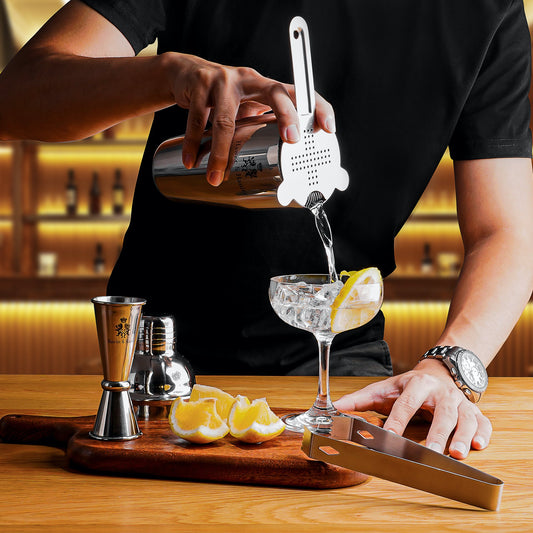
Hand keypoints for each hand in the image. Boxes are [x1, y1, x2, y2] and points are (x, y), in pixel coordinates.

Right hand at [163, 52, 335, 184]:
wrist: (184, 73)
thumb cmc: (223, 98)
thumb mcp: (246, 108)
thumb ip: (259, 127)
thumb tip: (280, 166)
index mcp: (265, 87)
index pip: (298, 93)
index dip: (316, 107)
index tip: (328, 128)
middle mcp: (250, 79)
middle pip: (275, 94)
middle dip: (287, 117)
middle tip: (291, 142)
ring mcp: (224, 80)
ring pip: (226, 120)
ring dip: (220, 153)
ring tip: (215, 177)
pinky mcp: (199, 84)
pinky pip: (197, 120)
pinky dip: (192, 143)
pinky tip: (190, 161)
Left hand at [333, 359, 492, 459]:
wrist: (439, 372)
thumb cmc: (409, 386)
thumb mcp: (384, 389)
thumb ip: (360, 400)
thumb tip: (334, 407)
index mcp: (416, 384)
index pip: (406, 404)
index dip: (398, 421)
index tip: (390, 437)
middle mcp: (440, 393)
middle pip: (440, 412)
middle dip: (437, 433)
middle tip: (433, 452)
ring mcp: (459, 402)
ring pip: (465, 418)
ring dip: (462, 436)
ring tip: (457, 454)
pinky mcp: (474, 411)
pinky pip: (483, 422)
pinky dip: (483, 434)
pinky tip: (480, 446)